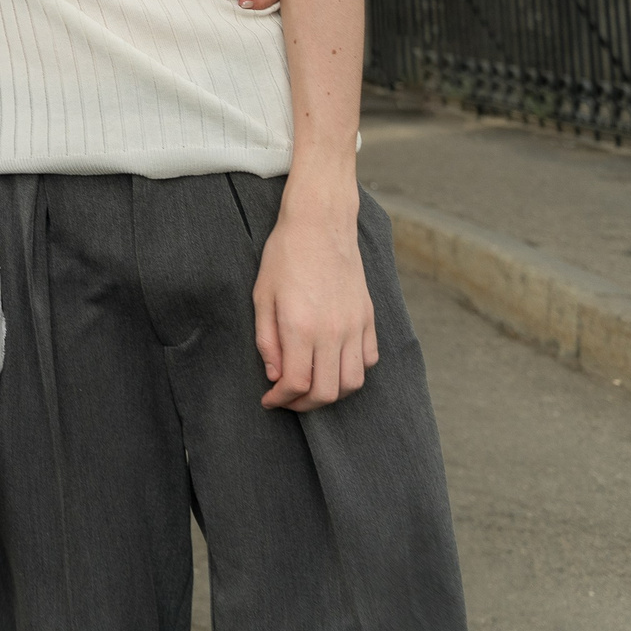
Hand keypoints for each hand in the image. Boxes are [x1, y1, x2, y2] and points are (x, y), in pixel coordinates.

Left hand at [254, 176, 376, 409]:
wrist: (320, 225)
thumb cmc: (285, 256)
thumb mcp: (262, 296)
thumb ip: (267, 340)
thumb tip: (274, 375)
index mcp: (300, 327)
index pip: (296, 383)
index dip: (280, 399)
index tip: (269, 399)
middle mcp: (332, 332)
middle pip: (326, 392)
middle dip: (303, 405)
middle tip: (287, 399)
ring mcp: (355, 326)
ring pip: (352, 383)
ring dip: (331, 394)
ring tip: (311, 386)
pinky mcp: (369, 318)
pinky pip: (369, 360)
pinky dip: (352, 372)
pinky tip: (334, 365)